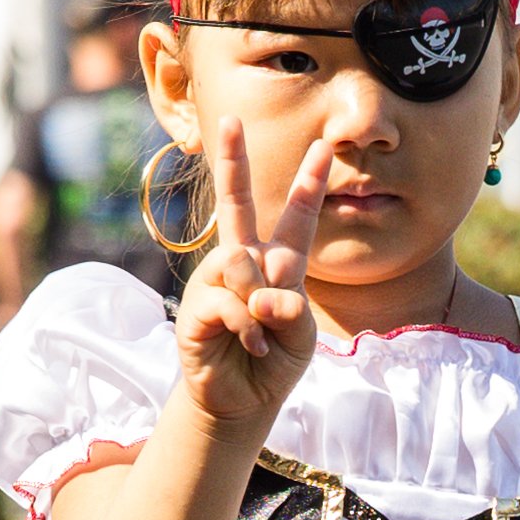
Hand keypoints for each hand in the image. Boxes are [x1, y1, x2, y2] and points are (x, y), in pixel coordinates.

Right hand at [173, 119, 329, 434]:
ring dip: (263, 307)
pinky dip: (249, 329)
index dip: (308, 183)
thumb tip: (258, 293)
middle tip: (229, 119)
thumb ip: (291, 308)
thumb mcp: (301, 334)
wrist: (243, 400)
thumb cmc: (275, 361)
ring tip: (263, 337)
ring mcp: (216, 281)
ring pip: (243, 265)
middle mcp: (243, 262)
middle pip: (236, 203)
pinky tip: (252, 346)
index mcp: (277, 262)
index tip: (322, 146)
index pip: (296, 217)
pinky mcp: (197, 306)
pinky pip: (230, 303)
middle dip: (232, 160)